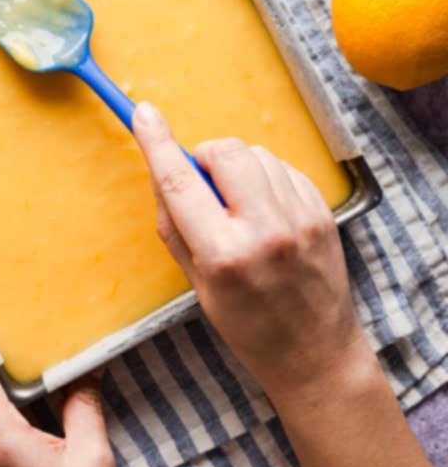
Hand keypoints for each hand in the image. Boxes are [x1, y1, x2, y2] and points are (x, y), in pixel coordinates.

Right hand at [132, 102, 370, 407]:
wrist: (315, 352)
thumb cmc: (247, 325)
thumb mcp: (196, 283)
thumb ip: (176, 225)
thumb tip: (164, 171)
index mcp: (224, 255)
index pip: (180, 183)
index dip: (157, 143)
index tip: (143, 114)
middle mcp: (265, 230)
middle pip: (226, 153)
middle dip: (207, 158)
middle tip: (206, 187)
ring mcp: (300, 218)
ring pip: (256, 155)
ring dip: (238, 169)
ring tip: (240, 208)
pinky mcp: (323, 212)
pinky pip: (283, 168)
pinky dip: (266, 179)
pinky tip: (266, 212)